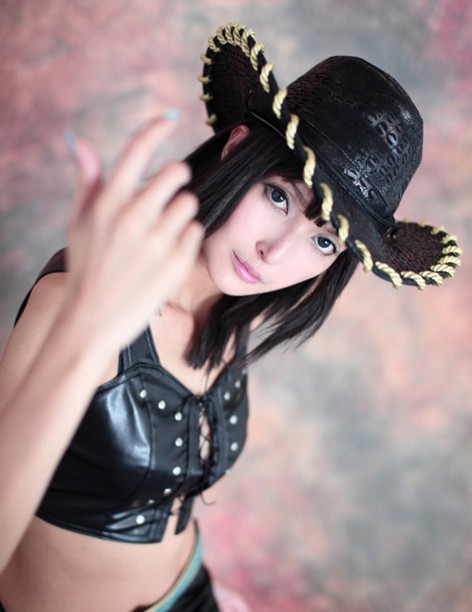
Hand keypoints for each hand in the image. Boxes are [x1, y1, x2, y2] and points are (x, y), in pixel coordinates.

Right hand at [64, 114, 202, 353]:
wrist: (93, 320)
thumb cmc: (86, 267)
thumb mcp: (78, 222)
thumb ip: (87, 181)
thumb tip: (81, 141)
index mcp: (108, 204)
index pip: (138, 151)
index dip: (156, 128)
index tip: (169, 118)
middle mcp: (134, 218)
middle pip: (176, 173)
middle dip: (173, 179)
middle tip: (165, 194)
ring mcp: (158, 242)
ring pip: (189, 204)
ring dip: (179, 212)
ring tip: (161, 232)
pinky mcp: (177, 264)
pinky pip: (195, 232)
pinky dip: (185, 238)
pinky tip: (167, 253)